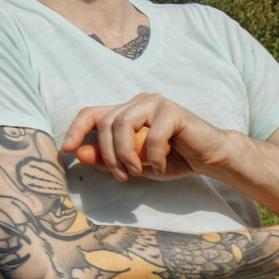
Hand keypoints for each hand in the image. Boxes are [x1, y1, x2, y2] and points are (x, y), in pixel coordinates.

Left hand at [63, 94, 240, 182]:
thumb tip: (80, 153)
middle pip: (106, 122)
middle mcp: (138, 102)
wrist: (210, 158)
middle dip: (108, 154)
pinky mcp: (173, 110)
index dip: (76, 130)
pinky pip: (152, 135)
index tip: (68, 150)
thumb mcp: (134, 165)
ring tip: (137, 172)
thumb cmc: (173, 159)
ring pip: (123, 124)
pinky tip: (160, 166)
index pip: (91, 113)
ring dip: (126, 154)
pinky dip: (153, 156)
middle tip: (122, 176)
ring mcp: (155, 103)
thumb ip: (108, 160)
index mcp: (126, 112)